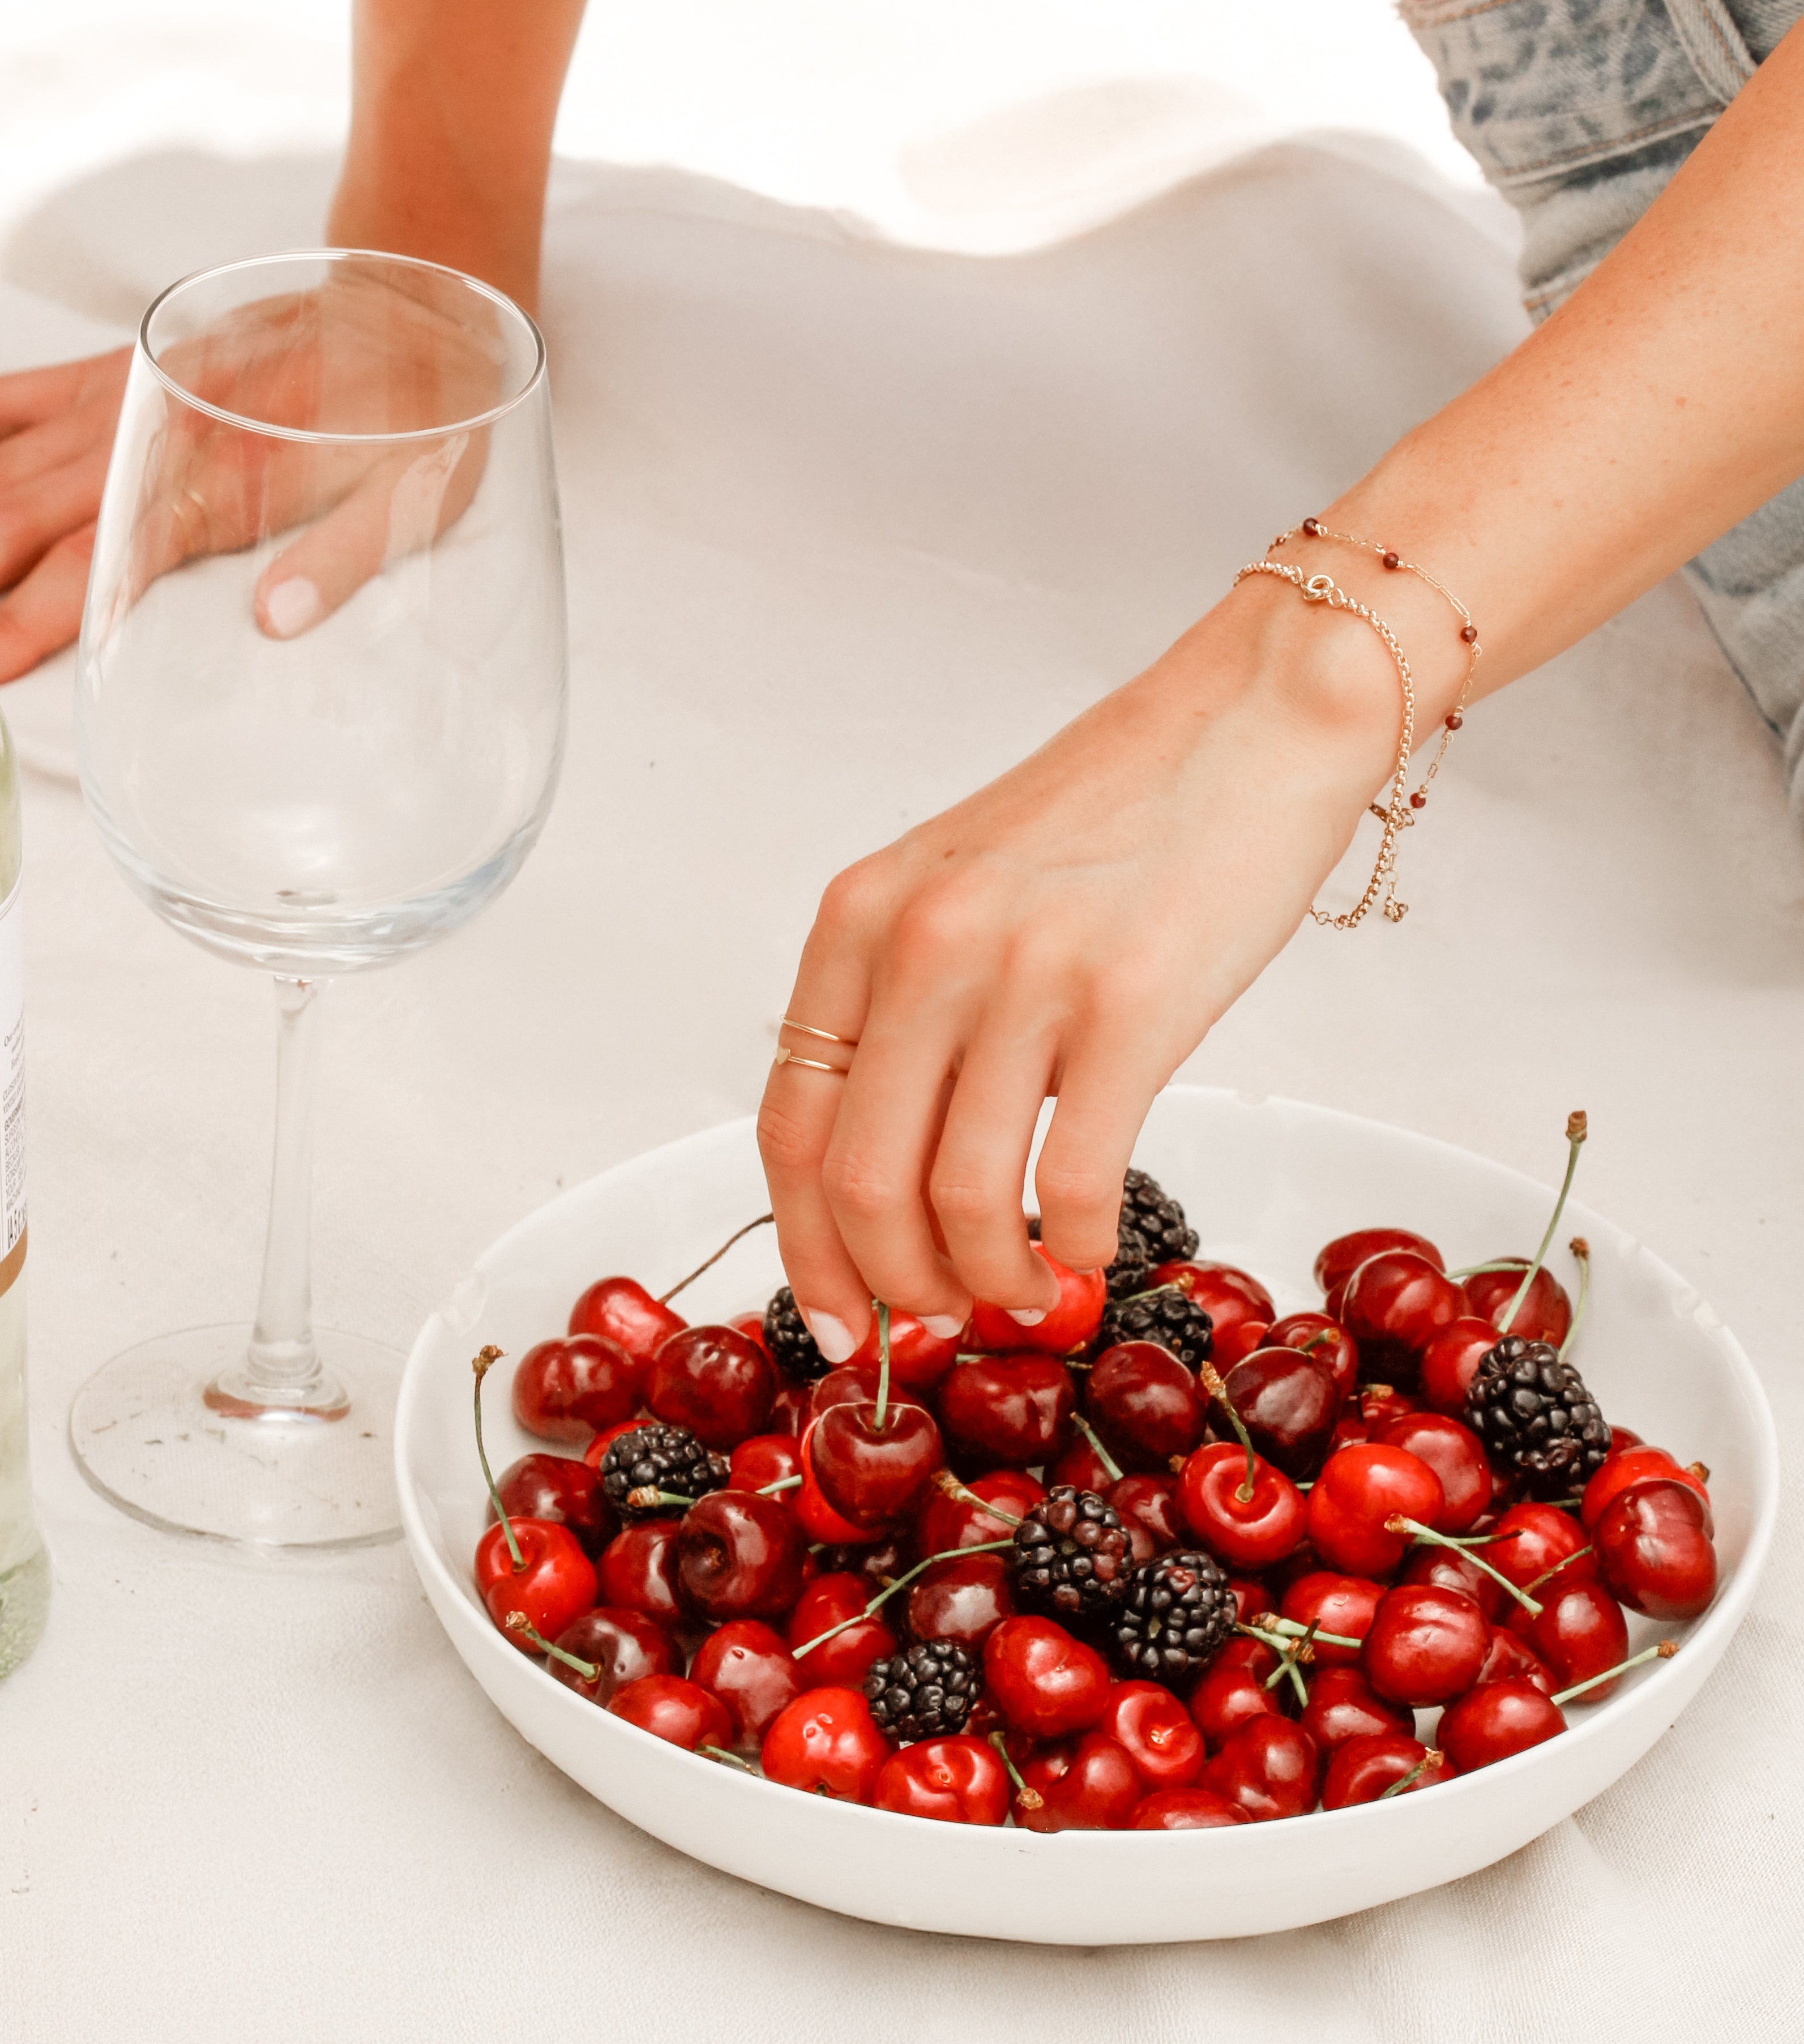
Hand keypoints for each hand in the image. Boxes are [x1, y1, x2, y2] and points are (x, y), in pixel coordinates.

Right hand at [0, 262, 496, 680]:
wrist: (405, 301)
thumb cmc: (411, 409)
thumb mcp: (413, 494)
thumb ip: (340, 559)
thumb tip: (276, 618)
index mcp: (216, 475)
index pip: (93, 566)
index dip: (22, 621)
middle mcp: (142, 431)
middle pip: (7, 521)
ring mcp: (105, 395)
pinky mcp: (92, 370)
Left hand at [756, 584, 1421, 1354]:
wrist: (1253, 720)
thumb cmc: (1119, 813)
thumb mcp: (962, 889)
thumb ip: (913, 1008)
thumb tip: (892, 1174)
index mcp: (863, 918)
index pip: (790, 1123)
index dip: (808, 1247)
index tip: (841, 1319)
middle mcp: (923, 943)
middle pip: (859, 1180)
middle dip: (894, 1286)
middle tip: (942, 1323)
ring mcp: (1024, 973)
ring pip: (959, 1197)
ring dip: (989, 1282)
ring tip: (1026, 1295)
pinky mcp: (1128, 1005)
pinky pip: (1070, 1180)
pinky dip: (1072, 1249)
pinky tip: (1089, 1253)